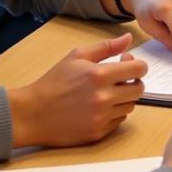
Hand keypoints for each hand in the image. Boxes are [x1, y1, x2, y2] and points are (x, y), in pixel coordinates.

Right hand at [8, 33, 146, 147]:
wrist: (32, 114)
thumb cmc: (53, 83)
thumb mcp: (77, 56)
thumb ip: (106, 47)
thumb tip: (128, 39)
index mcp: (100, 75)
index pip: (139, 69)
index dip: (137, 65)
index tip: (129, 65)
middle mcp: (104, 97)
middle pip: (139, 89)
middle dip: (133, 82)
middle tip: (119, 79)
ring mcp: (101, 117)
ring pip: (130, 106)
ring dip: (123, 99)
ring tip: (104, 93)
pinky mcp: (97, 133)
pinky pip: (119, 121)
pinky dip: (113, 113)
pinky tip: (98, 108)